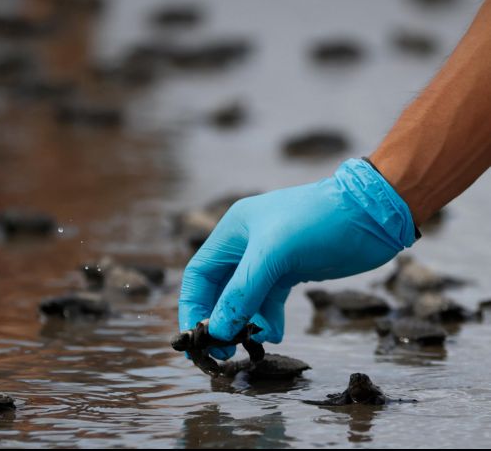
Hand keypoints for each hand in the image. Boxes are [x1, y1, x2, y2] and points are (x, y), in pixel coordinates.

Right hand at [178, 158, 416, 359]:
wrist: (372, 214)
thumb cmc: (319, 222)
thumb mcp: (274, 255)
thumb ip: (243, 293)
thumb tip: (216, 329)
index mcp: (233, 232)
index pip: (199, 275)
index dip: (193, 307)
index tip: (195, 338)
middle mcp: (245, 245)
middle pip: (218, 290)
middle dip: (218, 320)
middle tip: (222, 351)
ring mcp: (268, 260)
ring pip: (243, 299)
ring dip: (243, 323)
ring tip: (249, 345)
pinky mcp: (290, 271)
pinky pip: (268, 301)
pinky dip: (267, 319)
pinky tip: (273, 334)